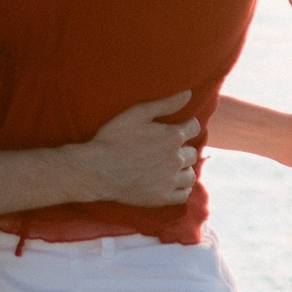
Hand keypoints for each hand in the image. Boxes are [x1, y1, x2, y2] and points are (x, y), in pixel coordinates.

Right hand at [76, 95, 201, 207]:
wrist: (97, 169)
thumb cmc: (113, 138)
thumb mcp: (137, 113)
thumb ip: (165, 104)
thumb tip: (189, 94)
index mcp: (172, 136)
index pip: (194, 127)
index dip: (187, 125)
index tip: (179, 128)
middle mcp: (176, 159)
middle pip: (192, 153)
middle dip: (182, 149)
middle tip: (167, 150)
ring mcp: (170, 180)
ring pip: (190, 175)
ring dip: (183, 170)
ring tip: (171, 168)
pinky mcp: (162, 197)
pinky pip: (183, 195)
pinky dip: (181, 189)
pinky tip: (171, 183)